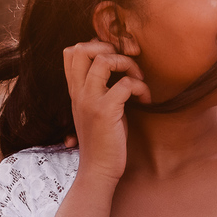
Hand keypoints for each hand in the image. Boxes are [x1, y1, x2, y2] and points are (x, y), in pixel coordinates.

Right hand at [62, 41, 150, 183]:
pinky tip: (145, 101)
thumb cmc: (103, 140)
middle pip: (82, 48)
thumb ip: (99, 89)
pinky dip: (141, 88)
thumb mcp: (95, 110)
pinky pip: (126, 84)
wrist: (98, 170)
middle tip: (127, 65)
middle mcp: (78, 92)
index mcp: (75, 91)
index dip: (96, 46)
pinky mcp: (105, 112)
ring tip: (138, 80)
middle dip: (110, 48)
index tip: (116, 60)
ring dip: (128, 64)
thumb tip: (116, 68)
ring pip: (104, 60)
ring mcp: (90, 101)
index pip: (71, 52)